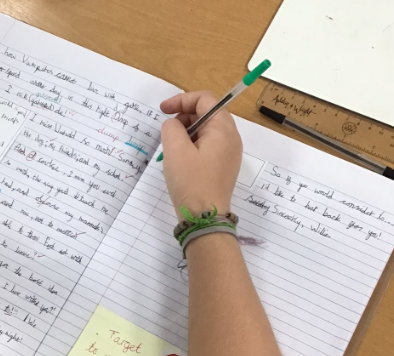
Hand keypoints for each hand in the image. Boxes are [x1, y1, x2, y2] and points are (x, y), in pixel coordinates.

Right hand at [160, 91, 242, 218]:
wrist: (205, 218)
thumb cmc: (191, 182)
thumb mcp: (175, 150)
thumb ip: (171, 127)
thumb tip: (174, 125)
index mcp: (223, 129)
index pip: (205, 99)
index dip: (181, 100)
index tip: (162, 110)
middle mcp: (231, 138)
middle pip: (207, 113)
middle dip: (184, 117)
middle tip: (167, 133)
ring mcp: (229, 154)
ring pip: (206, 131)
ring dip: (187, 133)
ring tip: (172, 150)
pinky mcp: (223, 167)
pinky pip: (208, 147)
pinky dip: (193, 146)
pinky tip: (181, 161)